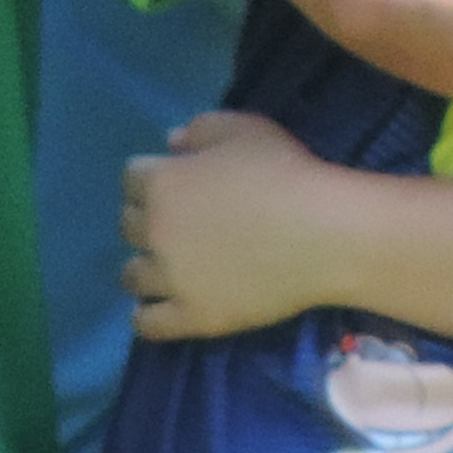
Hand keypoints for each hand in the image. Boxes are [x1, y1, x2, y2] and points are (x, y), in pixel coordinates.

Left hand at [124, 111, 348, 342]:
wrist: (325, 235)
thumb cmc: (287, 174)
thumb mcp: (244, 129)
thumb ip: (199, 130)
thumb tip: (171, 143)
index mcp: (162, 183)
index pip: (132, 177)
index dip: (153, 176)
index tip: (175, 182)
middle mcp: (156, 231)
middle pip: (127, 225)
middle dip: (148, 219)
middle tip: (178, 223)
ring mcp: (171, 279)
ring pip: (132, 275)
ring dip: (144, 266)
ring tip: (168, 267)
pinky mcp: (192, 316)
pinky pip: (147, 323)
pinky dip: (146, 315)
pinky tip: (157, 308)